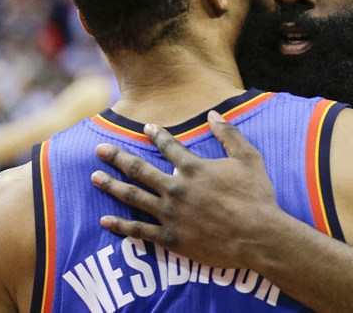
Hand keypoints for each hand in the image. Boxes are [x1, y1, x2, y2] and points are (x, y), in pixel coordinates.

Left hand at [92, 111, 282, 268]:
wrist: (258, 236)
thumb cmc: (256, 196)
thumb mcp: (249, 158)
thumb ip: (229, 134)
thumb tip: (213, 114)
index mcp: (194, 168)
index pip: (169, 146)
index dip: (157, 134)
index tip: (146, 128)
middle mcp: (176, 188)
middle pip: (139, 169)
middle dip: (117, 157)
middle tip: (99, 149)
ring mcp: (171, 214)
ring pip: (133, 197)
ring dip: (112, 185)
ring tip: (94, 177)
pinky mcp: (171, 238)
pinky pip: (139, 230)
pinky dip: (120, 225)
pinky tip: (104, 219)